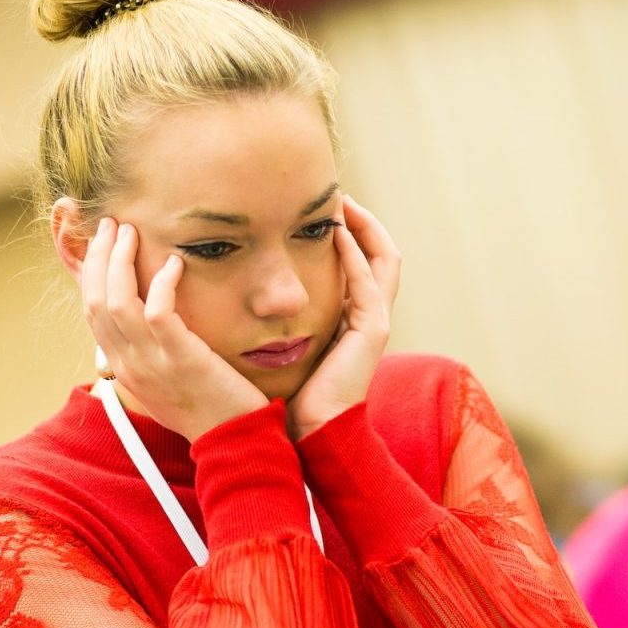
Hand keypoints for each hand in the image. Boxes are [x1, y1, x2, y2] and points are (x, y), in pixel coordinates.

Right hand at [82, 218, 267, 440]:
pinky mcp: (181, 360)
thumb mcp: (167, 382)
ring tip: (133, 231)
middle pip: (95, 301)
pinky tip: (177, 263)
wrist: (234, 443)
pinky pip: (158, 312)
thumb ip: (151, 355)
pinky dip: (162, 283)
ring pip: (117, 302)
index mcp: (124, 368)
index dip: (91, 273)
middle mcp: (129, 365)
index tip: (101, 243)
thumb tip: (145, 329)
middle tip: (112, 223)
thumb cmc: (209, 409)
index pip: (91, 312)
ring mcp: (151, 363)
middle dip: (100, 257)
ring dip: (121, 261)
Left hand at [288, 196, 400, 439]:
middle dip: (363, 222)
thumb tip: (243, 297)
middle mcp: (371, 317)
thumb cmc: (291, 394)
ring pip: (384, 259)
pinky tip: (335, 232)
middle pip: (381, 255)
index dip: (350, 235)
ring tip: (341, 202)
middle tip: (338, 195)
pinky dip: (354, 253)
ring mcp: (376, 322)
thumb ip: (278, 320)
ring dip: (363, 227)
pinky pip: (368, 280)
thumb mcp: (286, 346)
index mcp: (353, 320)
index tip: (322, 211)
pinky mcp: (372, 330)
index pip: (362, 265)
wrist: (310, 432)